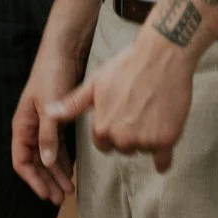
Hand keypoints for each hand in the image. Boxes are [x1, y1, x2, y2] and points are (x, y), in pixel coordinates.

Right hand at [12, 44, 82, 204]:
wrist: (63, 51)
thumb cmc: (51, 74)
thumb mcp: (49, 107)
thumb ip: (48, 135)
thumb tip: (47, 161)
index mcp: (22, 124)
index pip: (21, 160)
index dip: (32, 179)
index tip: (45, 193)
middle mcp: (30, 127)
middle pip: (35, 162)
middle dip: (46, 180)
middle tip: (60, 197)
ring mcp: (43, 124)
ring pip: (47, 156)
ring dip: (56, 172)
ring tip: (68, 189)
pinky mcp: (56, 119)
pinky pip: (57, 145)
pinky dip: (64, 159)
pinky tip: (71, 170)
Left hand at [46, 30, 194, 173]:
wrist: (162, 56)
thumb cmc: (127, 66)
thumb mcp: (95, 83)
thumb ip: (73, 104)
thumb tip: (49, 113)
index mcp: (103, 128)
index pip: (103, 142)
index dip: (110, 128)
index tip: (119, 113)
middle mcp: (123, 139)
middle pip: (123, 147)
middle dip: (128, 134)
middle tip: (136, 110)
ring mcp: (146, 141)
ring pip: (143, 149)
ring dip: (147, 139)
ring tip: (151, 111)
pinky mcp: (167, 140)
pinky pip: (163, 161)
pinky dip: (163, 157)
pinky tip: (163, 145)